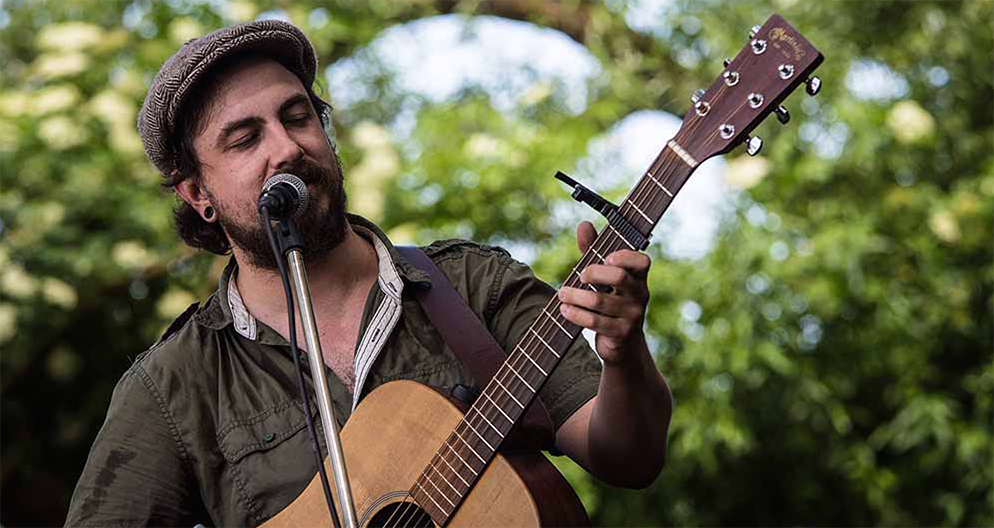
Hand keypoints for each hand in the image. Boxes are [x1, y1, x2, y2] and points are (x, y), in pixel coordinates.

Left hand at [557, 221, 650, 364]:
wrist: (623, 346)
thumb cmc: (611, 302)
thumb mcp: (604, 278)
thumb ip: (594, 251)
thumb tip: (584, 224)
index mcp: (638, 278)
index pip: (642, 261)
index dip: (624, 256)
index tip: (606, 257)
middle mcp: (640, 295)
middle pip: (618, 276)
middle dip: (593, 272)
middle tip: (579, 275)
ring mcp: (632, 315)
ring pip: (600, 300)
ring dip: (575, 295)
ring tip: (561, 293)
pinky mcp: (620, 333)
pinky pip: (595, 321)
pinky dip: (576, 314)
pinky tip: (564, 309)